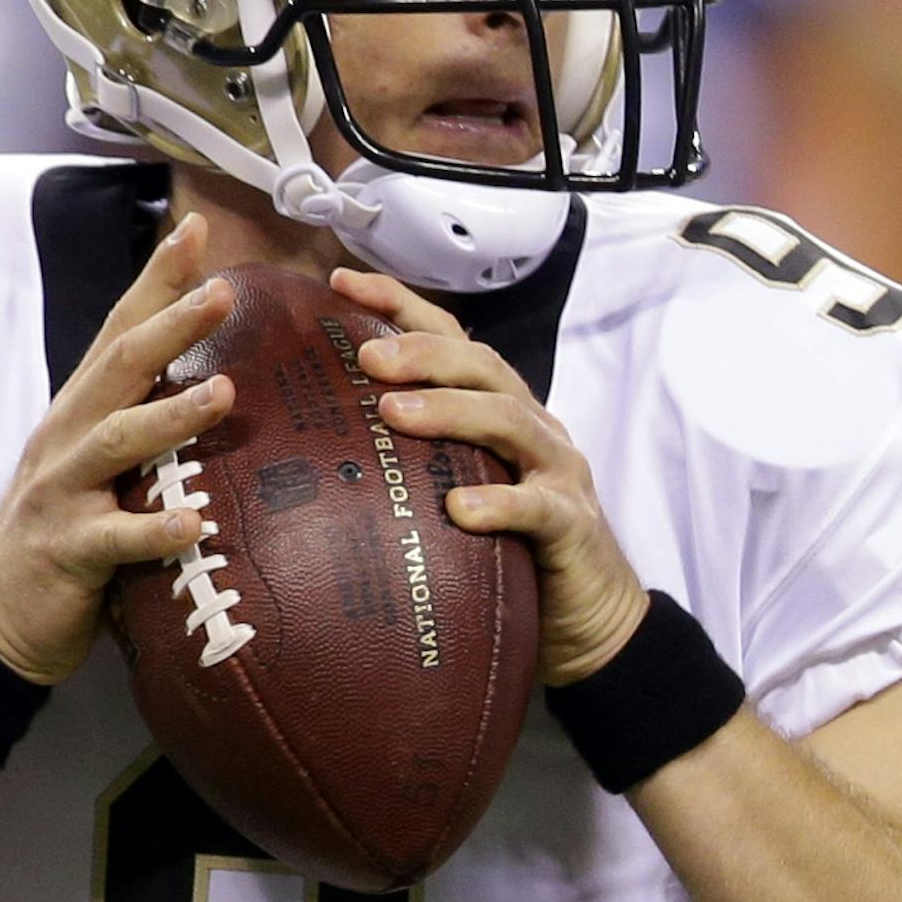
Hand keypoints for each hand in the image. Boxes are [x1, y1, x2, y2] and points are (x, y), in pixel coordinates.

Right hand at [0, 214, 237, 683]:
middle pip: (121, 366)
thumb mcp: (103, 465)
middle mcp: (69, 436)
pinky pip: (115, 539)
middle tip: (225, 290)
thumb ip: (147, 424)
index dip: (157, 278)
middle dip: (172, 323)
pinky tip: (192, 525)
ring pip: (117, 441)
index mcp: (83, 409)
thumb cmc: (66, 531)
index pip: (122, 329)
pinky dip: (153, 530)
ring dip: (172, 416)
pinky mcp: (67, 551)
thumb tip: (224, 381)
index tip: (197, 229)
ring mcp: (63, 491)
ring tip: (226, 395)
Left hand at [330, 266, 647, 686]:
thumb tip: (310, 444)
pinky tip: (460, 510)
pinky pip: (537, 508)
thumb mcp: (453, 490)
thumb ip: (407, 461)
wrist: (591, 619)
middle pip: (481, 368)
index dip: (399, 304)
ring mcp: (556, 472)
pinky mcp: (572, 526)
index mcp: (497, 410)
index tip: (339, 282)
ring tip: (394, 412)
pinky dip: (500, 502)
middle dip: (422, 352)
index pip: (450, 340)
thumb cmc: (509, 549)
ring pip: (508, 421)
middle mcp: (531, 427)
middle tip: (366, 358)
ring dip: (450, 411)